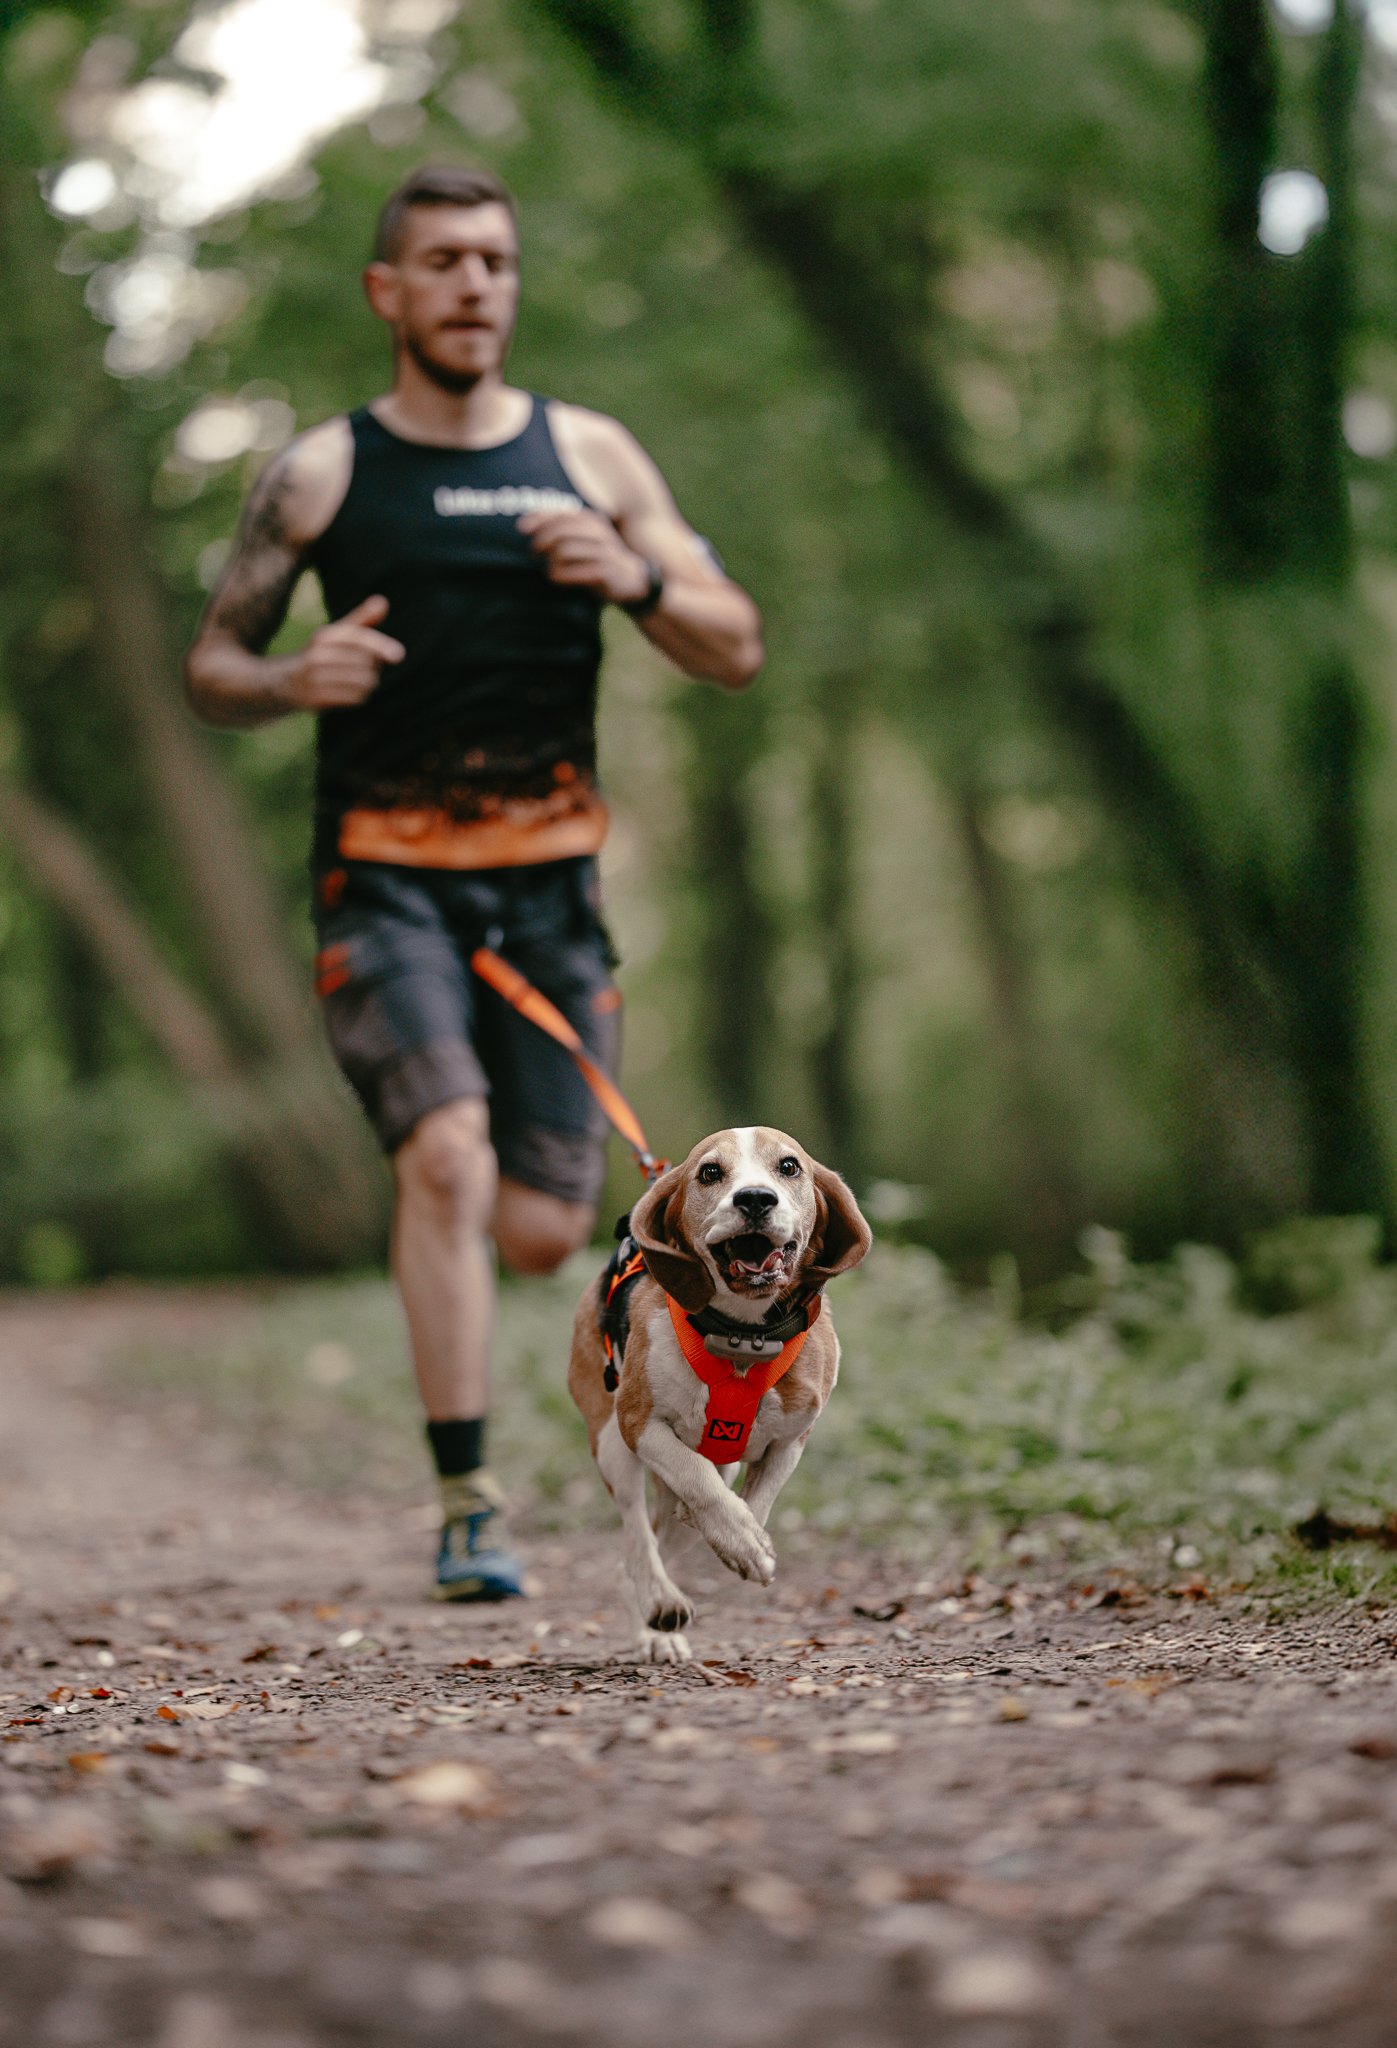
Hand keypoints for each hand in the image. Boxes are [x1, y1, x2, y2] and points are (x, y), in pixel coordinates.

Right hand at [288, 594, 404, 710]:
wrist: (288, 682)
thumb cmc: (323, 654)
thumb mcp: (339, 634)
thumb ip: (362, 619)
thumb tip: (383, 601)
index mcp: (325, 636)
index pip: (358, 638)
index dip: (380, 646)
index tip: (399, 655)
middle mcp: (318, 655)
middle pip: (365, 662)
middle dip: (373, 666)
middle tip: (364, 668)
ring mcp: (315, 677)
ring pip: (362, 681)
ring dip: (368, 683)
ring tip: (358, 680)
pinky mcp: (316, 698)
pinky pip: (354, 698)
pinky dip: (360, 696)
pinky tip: (351, 692)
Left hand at [518, 510, 651, 605]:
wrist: (635, 582)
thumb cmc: (599, 560)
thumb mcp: (584, 540)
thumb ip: (561, 530)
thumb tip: (523, 525)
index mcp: (592, 521)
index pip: (561, 514)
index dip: (539, 518)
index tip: (521, 528)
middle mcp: (599, 534)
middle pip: (561, 530)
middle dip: (543, 539)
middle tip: (534, 551)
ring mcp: (604, 553)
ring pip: (566, 550)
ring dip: (551, 559)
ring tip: (548, 568)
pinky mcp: (608, 573)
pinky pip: (578, 572)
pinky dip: (561, 575)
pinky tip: (554, 578)